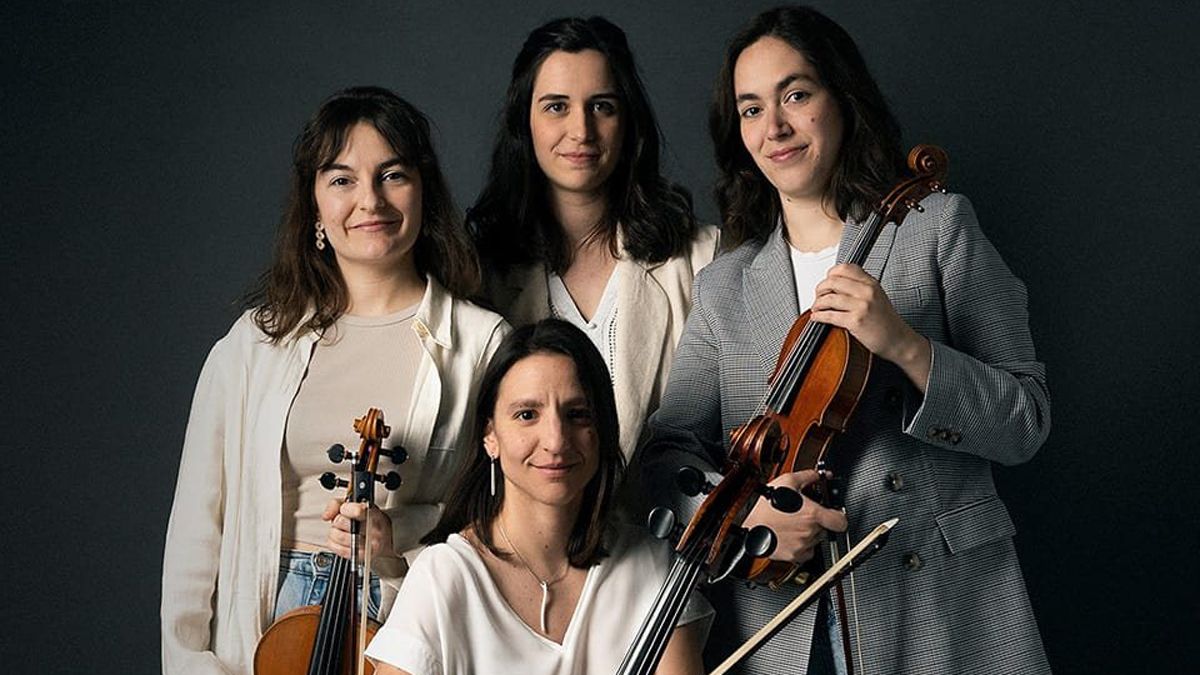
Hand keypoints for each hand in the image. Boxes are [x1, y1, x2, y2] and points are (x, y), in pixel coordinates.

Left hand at [323, 500, 395, 560]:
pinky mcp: (359, 557)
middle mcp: (372, 530)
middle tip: (344, 520)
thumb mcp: (356, 504)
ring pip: (337, 536)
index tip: (344, 509)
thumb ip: (337, 504)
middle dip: (337, 520)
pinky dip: (334, 543)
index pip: (356, 511)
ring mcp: (366, 545)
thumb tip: (326, 516)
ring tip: (342, 530)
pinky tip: (341, 540)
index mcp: (372, 514)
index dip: (345, 509)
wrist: (384, 537)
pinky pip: (337, 549)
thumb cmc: (368, 519)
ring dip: (334, 532)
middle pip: (341, 522)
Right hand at [742, 470, 847, 562]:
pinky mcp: (795, 556)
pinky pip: (807, 552)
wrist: (750, 527)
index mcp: (813, 514)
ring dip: (809, 533)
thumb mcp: (787, 482)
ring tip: (793, 524)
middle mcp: (810, 531)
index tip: (833, 514)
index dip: (838, 517)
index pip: (841, 522)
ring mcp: (803, 545)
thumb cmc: (765, 506)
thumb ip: (808, 476)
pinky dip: (802, 545)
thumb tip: (820, 475)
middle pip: (826, 529)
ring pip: (815, 540)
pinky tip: (791, 535)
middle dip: (818, 522)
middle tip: (804, 515)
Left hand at [811, 263, 930, 390]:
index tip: (826, 282)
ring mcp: (862, 306)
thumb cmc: (887, 322)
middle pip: (832, 281)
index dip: (830, 274)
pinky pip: (830, 316)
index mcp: (871, 283)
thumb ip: (860, 287)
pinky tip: (817, 318)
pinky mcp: (856, 321)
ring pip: (829, 298)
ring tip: (816, 308)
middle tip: (818, 297)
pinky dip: (819, 316)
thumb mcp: (877, 296)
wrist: (899, 341)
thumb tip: (835, 283)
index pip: (845, 268)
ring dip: (817, 304)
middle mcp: (867, 291)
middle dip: (820, 289)